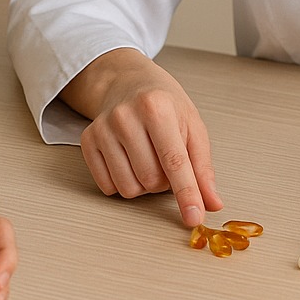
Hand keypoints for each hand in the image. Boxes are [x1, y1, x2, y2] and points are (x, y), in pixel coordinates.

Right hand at [61, 48, 222, 226]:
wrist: (127, 82)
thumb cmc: (163, 103)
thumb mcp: (192, 126)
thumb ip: (203, 167)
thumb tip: (211, 202)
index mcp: (156, 107)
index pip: (174, 161)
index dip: (187, 193)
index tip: (194, 217)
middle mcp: (125, 116)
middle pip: (151, 180)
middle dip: (164, 181)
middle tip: (165, 160)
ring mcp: (103, 128)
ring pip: (128, 188)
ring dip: (144, 185)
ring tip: (148, 159)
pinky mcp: (88, 140)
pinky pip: (108, 187)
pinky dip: (123, 182)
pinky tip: (128, 161)